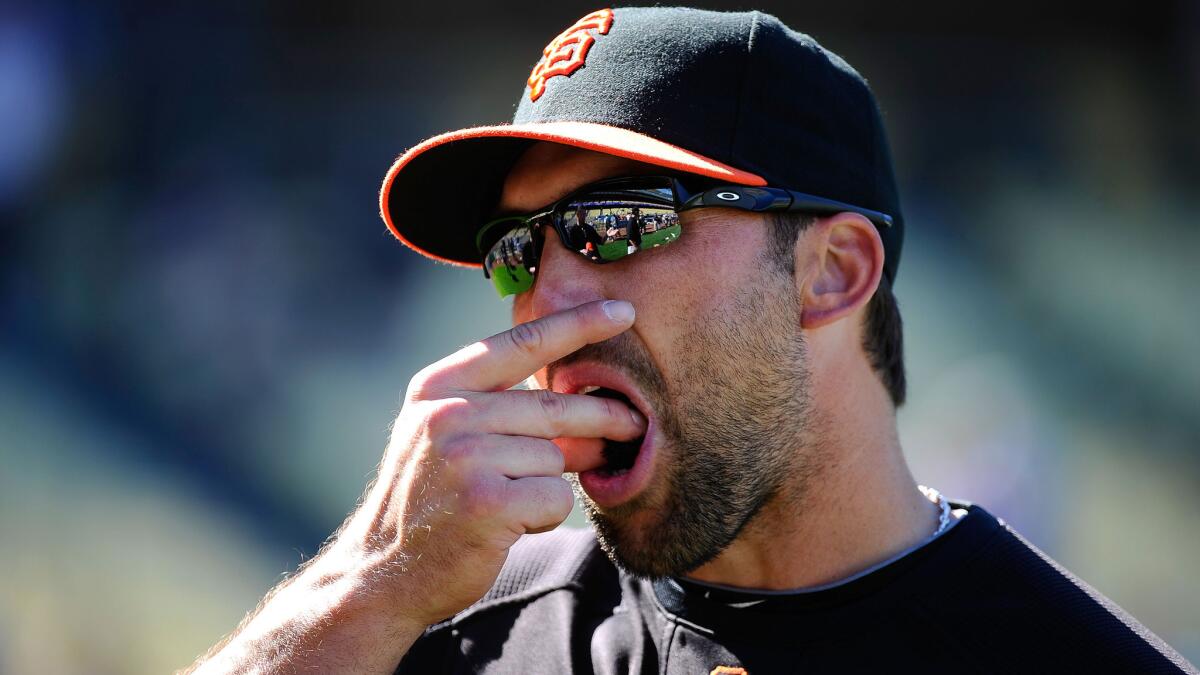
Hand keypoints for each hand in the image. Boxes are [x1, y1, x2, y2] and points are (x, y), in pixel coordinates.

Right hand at [329, 299, 644, 626]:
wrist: (381, 572)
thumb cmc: (431, 501)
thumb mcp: (446, 435)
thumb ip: (499, 405)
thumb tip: (593, 398)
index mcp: (439, 385)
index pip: (522, 342)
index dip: (577, 324)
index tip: (624, 310)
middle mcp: (448, 413)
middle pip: (554, 406)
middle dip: (603, 417)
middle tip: (634, 425)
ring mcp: (464, 456)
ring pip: (556, 457)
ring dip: (553, 482)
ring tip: (514, 502)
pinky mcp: (485, 501)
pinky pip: (555, 495)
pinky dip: (546, 515)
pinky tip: (511, 525)